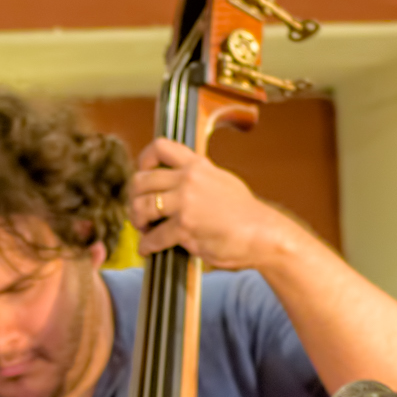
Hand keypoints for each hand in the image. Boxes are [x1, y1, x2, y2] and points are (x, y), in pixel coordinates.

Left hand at [128, 138, 299, 269]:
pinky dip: (147, 245)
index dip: (143, 161)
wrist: (263, 233)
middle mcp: (188, 179)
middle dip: (133, 198)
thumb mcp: (222, 181)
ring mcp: (185, 202)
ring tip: (144, 229)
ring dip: (137, 220)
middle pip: (141, 180)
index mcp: (197, 165)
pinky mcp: (185, 227)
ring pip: (141, 205)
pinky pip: (154, 236)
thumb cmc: (246, 213)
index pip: (160, 147)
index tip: (143, 175)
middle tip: (140, 212)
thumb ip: (200, 177)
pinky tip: (148, 249)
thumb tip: (180, 180)